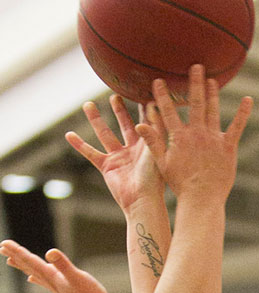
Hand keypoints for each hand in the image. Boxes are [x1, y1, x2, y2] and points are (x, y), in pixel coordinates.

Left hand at [0, 240, 109, 292]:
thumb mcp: (77, 276)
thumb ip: (63, 265)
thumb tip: (49, 252)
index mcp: (51, 275)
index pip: (30, 261)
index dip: (17, 251)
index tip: (4, 243)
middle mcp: (50, 280)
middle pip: (28, 266)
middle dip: (16, 256)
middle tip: (2, 247)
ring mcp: (55, 286)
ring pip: (34, 272)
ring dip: (22, 265)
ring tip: (10, 260)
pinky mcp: (62, 289)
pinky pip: (43, 281)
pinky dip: (35, 277)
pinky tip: (31, 278)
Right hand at [66, 95, 163, 212]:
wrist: (142, 201)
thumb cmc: (155, 178)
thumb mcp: (156, 149)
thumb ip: (153, 128)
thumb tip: (151, 105)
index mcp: (148, 144)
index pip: (145, 121)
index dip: (143, 107)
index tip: (140, 91)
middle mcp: (133, 148)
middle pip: (124, 124)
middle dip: (120, 110)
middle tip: (115, 94)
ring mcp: (119, 157)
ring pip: (105, 134)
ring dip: (96, 120)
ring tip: (88, 104)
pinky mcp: (107, 166)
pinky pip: (90, 153)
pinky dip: (79, 145)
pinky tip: (69, 134)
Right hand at [135, 64, 252, 203]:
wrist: (202, 198)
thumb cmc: (180, 183)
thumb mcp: (162, 163)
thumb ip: (153, 141)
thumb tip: (139, 124)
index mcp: (179, 137)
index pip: (168, 111)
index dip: (163, 96)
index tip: (159, 81)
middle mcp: (197, 133)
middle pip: (195, 103)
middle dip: (194, 84)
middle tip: (196, 66)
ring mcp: (214, 138)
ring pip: (214, 110)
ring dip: (213, 93)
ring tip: (212, 79)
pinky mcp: (229, 146)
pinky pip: (237, 126)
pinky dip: (243, 113)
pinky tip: (248, 100)